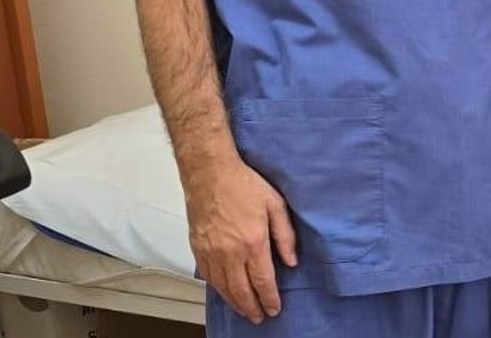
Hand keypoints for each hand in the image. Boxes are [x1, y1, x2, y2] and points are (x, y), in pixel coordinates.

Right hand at [185, 158, 298, 324]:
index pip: (263, 281)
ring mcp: (211, 252)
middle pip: (241, 291)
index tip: (274, 309)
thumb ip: (285, 236)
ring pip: (223, 288)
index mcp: (253, 243)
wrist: (210, 173)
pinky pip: (208, 277)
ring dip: (235, 303)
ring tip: (245, 311)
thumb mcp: (275, 205)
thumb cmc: (244, 185)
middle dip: (252, 308)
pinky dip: (218, 289)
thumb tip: (292, 261)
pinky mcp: (198, 249)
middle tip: (259, 317)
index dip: (269, 299)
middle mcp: (230, 253)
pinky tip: (226, 292)